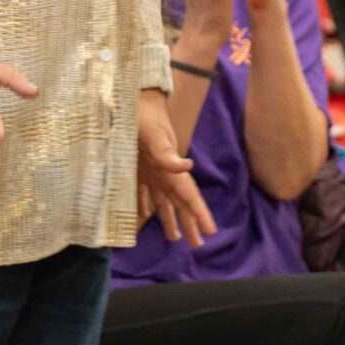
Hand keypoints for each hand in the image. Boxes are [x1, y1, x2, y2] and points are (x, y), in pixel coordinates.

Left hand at [136, 92, 216, 244]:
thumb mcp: (155, 136)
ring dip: (169, 219)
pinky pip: (141, 192)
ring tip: (175, 238)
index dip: (200, 214)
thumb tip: (188, 166)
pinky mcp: (136, 168)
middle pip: (179, 204)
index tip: (211, 232)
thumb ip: (168, 155)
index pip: (189, 196)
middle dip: (189, 223)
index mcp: (171, 169)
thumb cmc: (145, 117)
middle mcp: (163, 174)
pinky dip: (143, 206)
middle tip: (197, 245)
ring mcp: (150, 172)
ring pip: (162, 201)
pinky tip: (143, 216)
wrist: (133, 99)